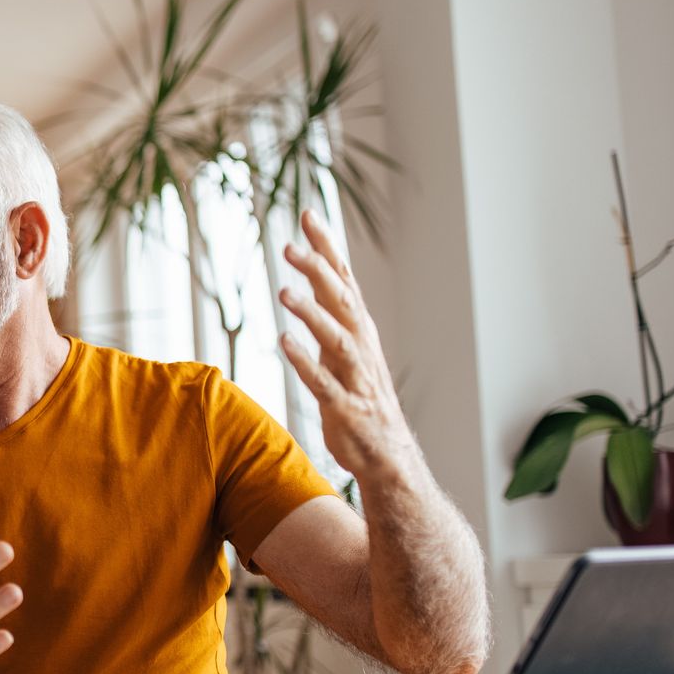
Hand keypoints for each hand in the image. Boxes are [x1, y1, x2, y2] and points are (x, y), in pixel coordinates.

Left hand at [278, 209, 420, 481]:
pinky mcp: (346, 410)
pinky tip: (284, 344)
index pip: (344, 281)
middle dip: (318, 272)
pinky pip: (324, 384)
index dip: (328, 249)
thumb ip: (331, 317)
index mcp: (359, 332)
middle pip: (342, 302)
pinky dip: (306, 363)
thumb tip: (316, 279)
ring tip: (285, 291)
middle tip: (289, 246)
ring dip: (312, 315)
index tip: (308, 214)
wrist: (389, 459)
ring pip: (336, 340)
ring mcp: (356, 379)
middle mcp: (361, 349)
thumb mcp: (345, 354)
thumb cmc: (361, 403)